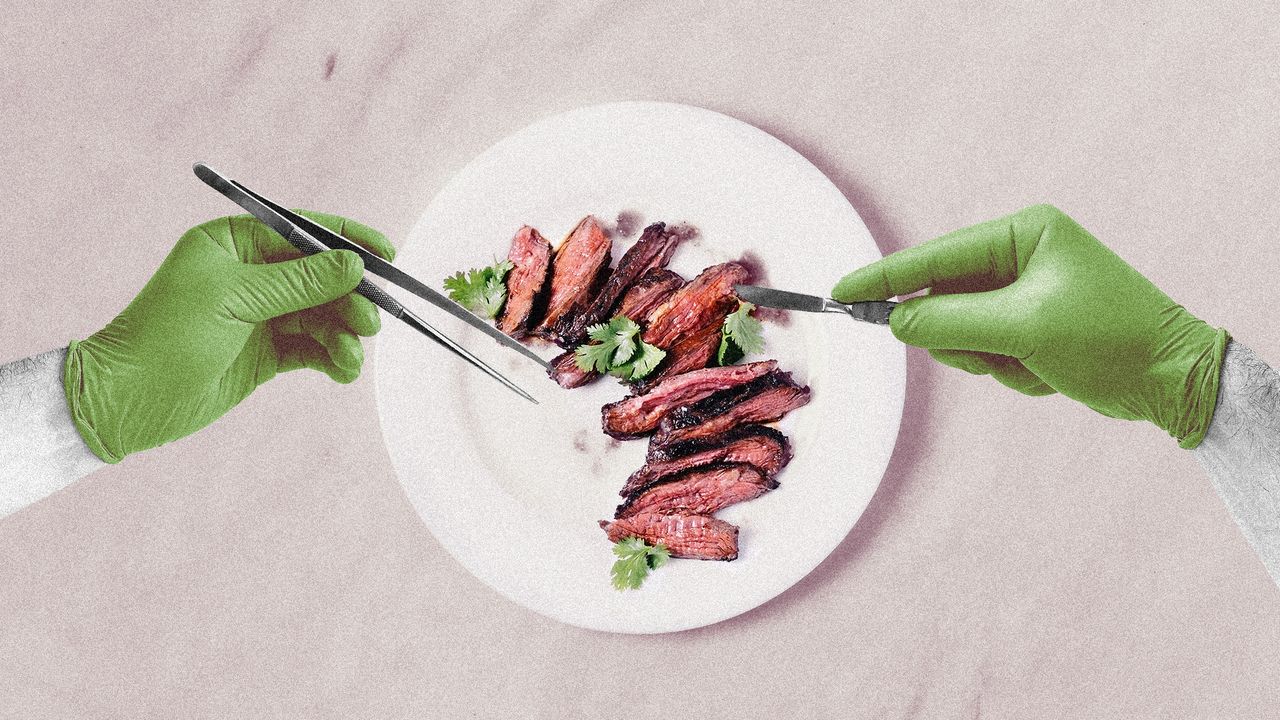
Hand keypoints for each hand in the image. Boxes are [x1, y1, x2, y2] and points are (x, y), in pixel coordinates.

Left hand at [64, 212, 394, 462]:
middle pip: (322, 276)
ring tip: (350, 358)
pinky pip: (314, 347)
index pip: (303, 232)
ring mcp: (261, 314)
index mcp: (235, 244)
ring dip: (344, 334)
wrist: (130, 401)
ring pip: (323, 315)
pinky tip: (343, 371)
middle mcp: (251, 274)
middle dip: (350, 299)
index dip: (348, 242)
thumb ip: (300, 283)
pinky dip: (333, 357)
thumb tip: (356, 265)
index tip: (387, 256)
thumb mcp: (235, 300)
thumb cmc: (167, 337)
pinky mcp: (268, 352)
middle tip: (371, 322)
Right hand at [832, 204, 1228, 447]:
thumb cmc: (1107, 339)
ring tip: (1030, 362)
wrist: (1170, 380)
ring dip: (987, 357)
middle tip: (992, 352)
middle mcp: (1021, 255)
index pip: (935, 256)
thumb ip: (948, 322)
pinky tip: (1045, 371)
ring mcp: (1023, 291)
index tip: (841, 293)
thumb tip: (894, 322)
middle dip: (962, 336)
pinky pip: (984, 350)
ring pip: (959, 331)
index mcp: (1025, 233)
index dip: (885, 278)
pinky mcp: (1028, 325)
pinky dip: (1007, 369)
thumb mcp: (1022, 328)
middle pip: (943, 299)